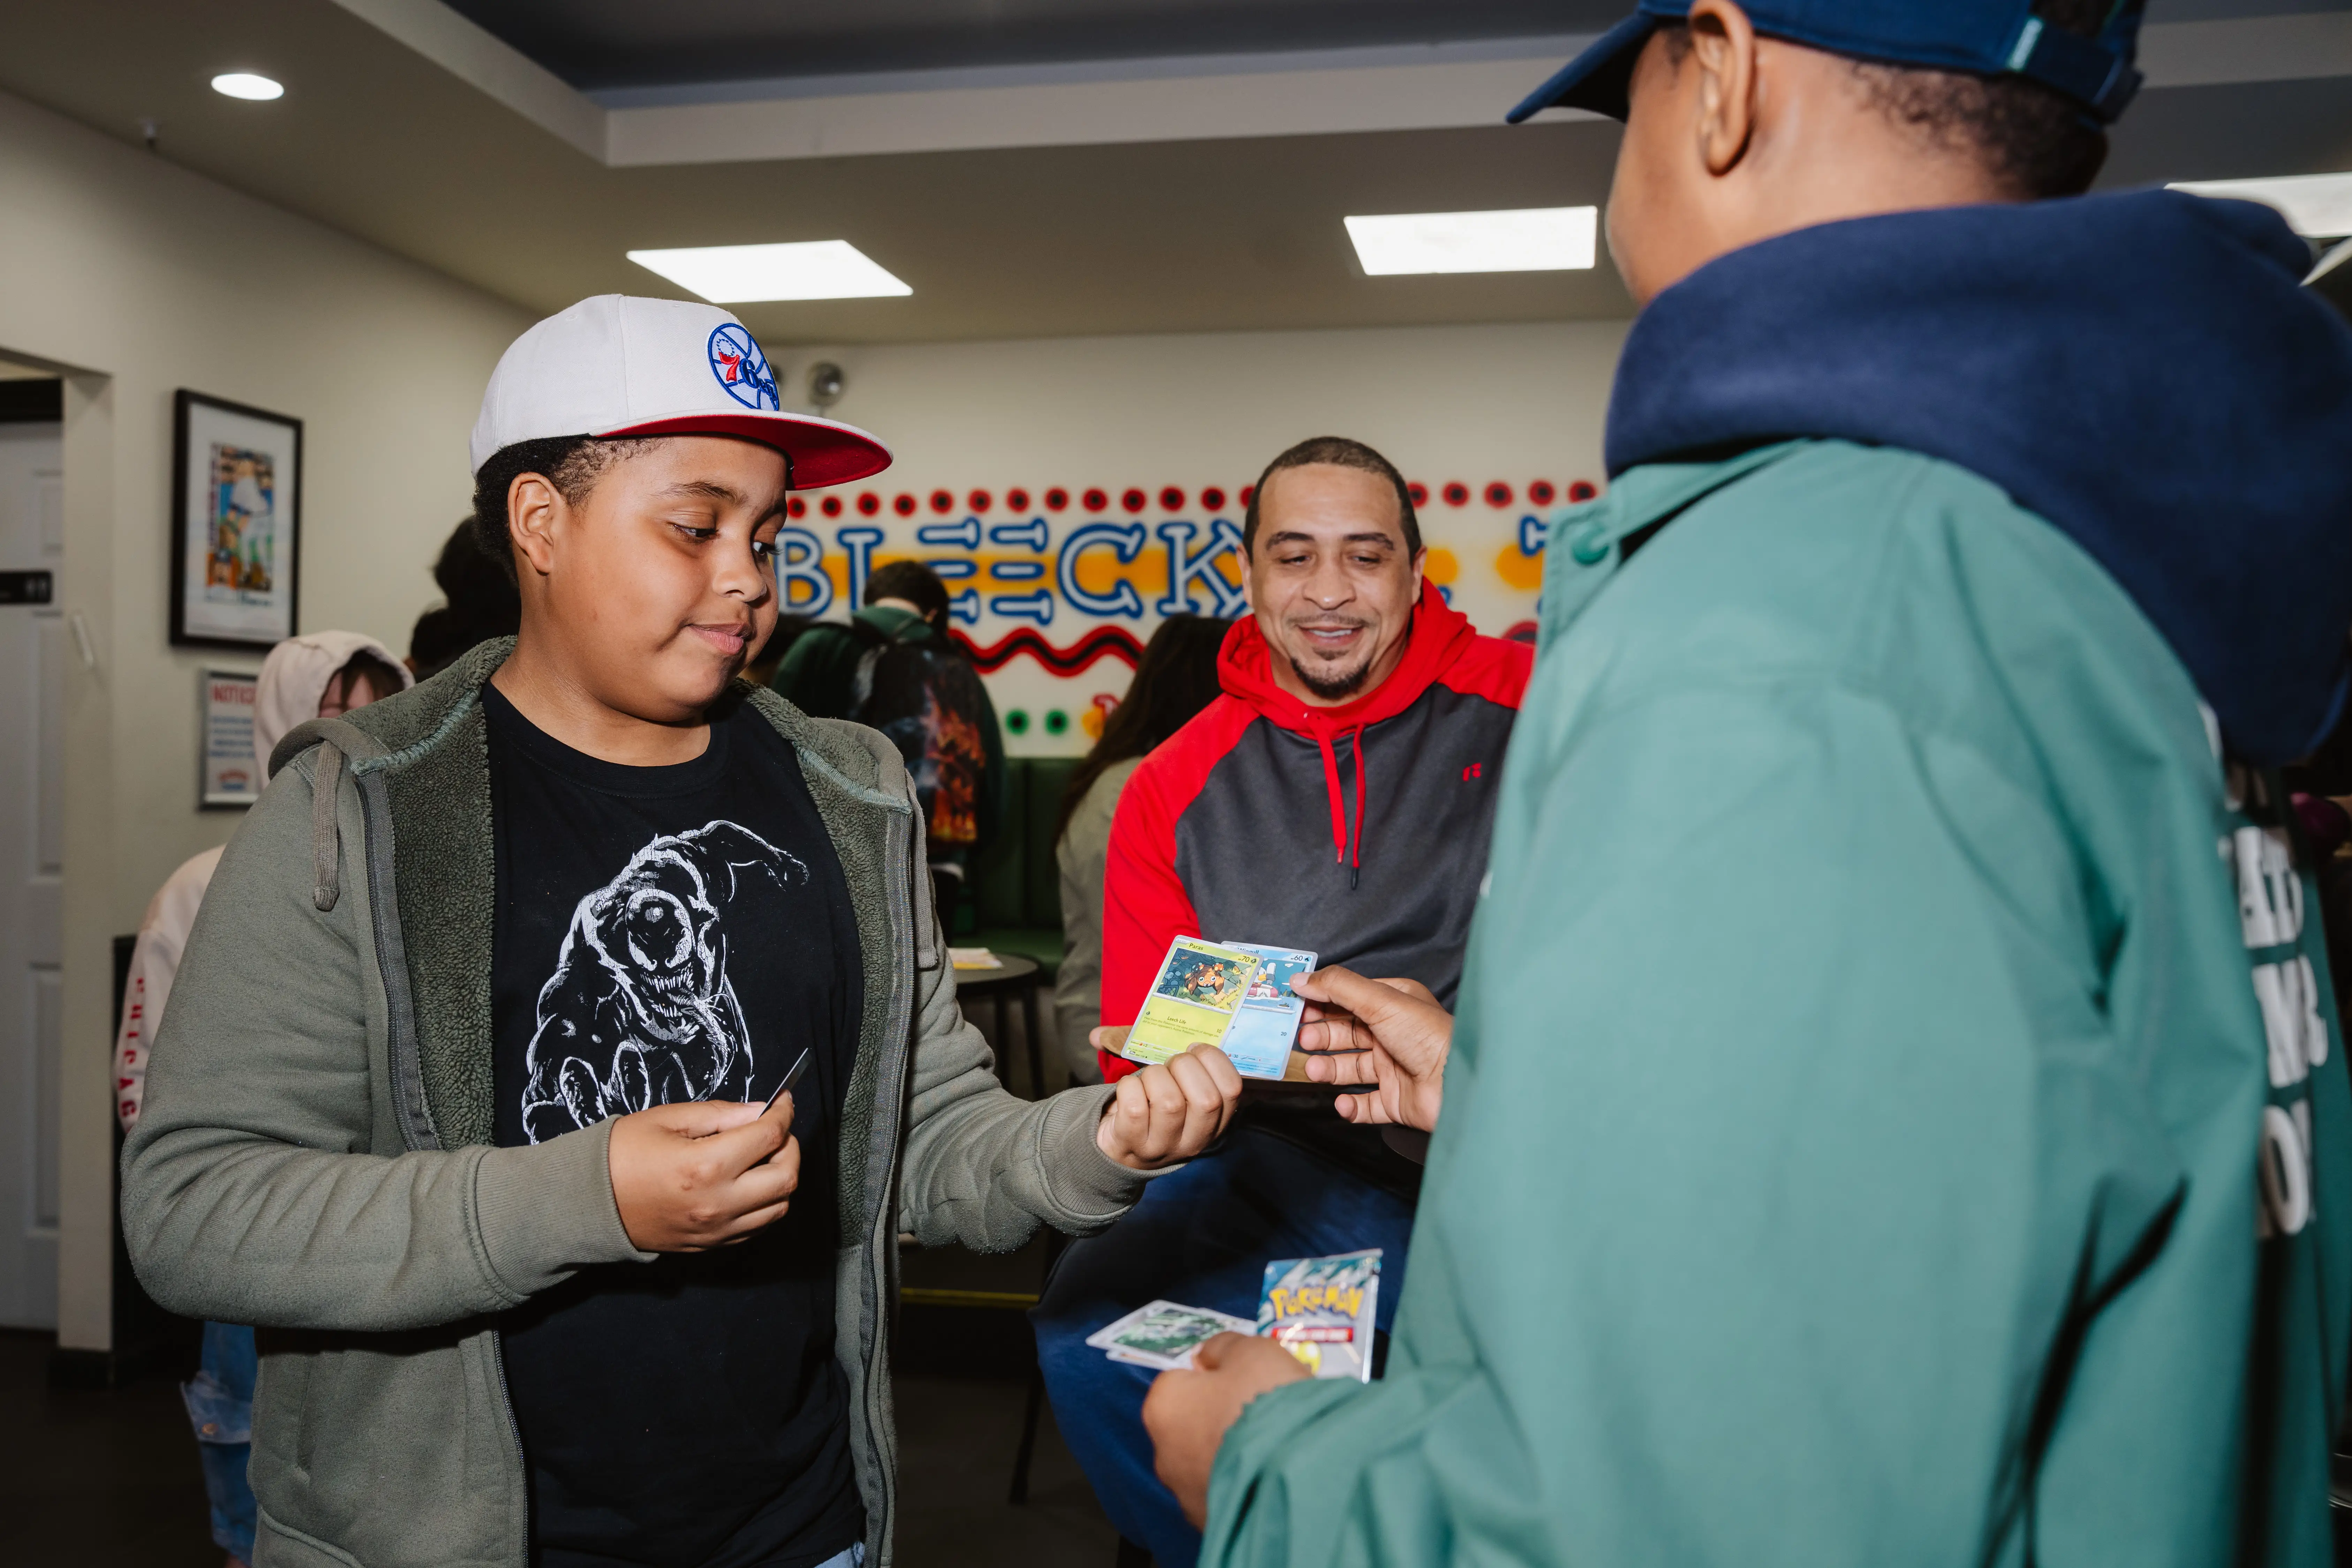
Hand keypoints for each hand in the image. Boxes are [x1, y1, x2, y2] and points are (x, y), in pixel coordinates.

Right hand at [607, 1095, 799, 1250]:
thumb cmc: (621, 1155)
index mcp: (706, 1166)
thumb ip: (720, 1114)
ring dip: (781, 1178)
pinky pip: (757, 1226)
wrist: (586, 1203)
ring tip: (761, 1157)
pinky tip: (748, 1183)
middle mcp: (718, 1203)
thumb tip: (759, 1111)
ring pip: (779, 1206)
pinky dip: (765, 1203)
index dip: (783, 1113)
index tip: (783, 1102)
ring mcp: (716, 1230)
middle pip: (786, 1177)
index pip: (769, 1137)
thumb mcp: (667, 1119)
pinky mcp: (710, 1245)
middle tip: (774, 1130)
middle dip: (790, 1147)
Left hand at [1092, 1041, 1244, 1169]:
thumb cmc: (1155, 1110)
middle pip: (1206, 1099)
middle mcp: (1194, 1140)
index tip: (1194, 1050)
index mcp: (1215, 1123)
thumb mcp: (1183, 1094)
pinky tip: (1129, 1091)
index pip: (1233, 1089)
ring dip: (1154, 1076)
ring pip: (1169, 1101)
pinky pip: (1134, 1107)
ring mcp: (1163, 1146)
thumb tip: (1130, 1024)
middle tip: (1169, 1066)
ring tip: (1148, 1080)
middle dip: (1183, 1066)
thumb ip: (1187, 1063)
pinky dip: (1128, 1087)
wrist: (1121, 1148)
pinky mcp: (1131, 1143)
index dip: (1214, 1060)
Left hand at [1143, 1332, 1310, 1526]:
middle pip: (1192, 1425)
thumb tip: (1210, 1356)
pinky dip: (1246, 1485)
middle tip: (1263, 1412)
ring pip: (1210, 1464)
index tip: (1242, 1379)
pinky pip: (1227, 1495)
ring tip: (1275, 1447)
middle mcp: (1165, 1456)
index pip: (1179, 1381)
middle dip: (1221, 1418)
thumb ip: (1224, 1348)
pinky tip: (1273, 1476)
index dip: (1213, 1377)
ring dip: (1234, 1455)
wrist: (1300, 1476)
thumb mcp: (1252, 1353)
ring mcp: (1188, 1497)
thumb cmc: (1268, 1404)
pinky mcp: (1213, 1526)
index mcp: (1164, 1407)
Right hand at [1293, 967, 1453, 1132]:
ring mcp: (1394, 1069)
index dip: (1323, 1002)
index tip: (1297, 1006)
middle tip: (1305, 1039)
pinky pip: (1366, 1104)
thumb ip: (1337, 987)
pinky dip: (1350, 1106)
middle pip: (1347, 1034)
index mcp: (1394, 1005)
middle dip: (1322, 1036)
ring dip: (1329, 1069)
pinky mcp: (1396, 1101)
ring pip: (1351, 1068)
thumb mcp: (1379, 1000)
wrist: (1457, 1086)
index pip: (1350, 1000)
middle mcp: (1393, 1035)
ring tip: (1315, 1070)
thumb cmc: (1428, 1037)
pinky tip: (1342, 1102)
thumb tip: (1301, 978)